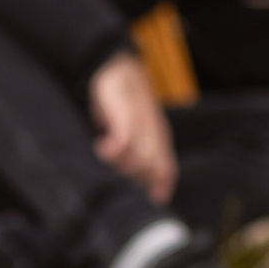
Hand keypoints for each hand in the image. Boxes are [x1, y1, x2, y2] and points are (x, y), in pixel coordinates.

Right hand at [90, 52, 177, 203]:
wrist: (116, 68)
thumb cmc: (123, 101)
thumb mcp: (132, 127)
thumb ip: (133, 149)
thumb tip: (128, 169)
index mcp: (159, 136)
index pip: (167, 167)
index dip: (163, 184)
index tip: (157, 199)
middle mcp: (154, 133)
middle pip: (154, 168)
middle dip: (139, 178)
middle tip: (119, 167)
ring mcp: (141, 126)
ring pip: (139, 159)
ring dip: (122, 164)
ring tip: (107, 152)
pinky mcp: (124, 116)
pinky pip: (123, 142)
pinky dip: (113, 150)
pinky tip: (101, 145)